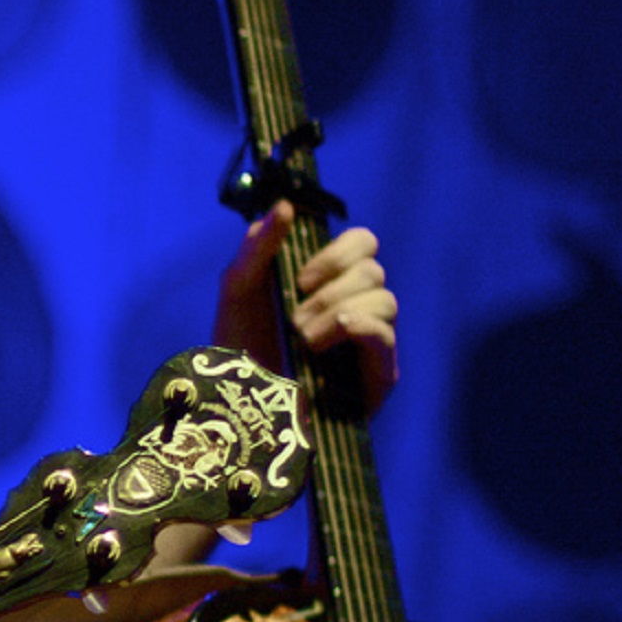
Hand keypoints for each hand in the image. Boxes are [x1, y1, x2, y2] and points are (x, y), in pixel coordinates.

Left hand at [215, 202, 398, 413]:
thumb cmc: (238, 355)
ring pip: (384, 299)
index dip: (338, 251)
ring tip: (301, 340)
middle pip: (373, 269)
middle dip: (329, 288)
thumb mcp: (237, 295)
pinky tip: (320, 344)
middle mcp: (356, 310)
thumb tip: (286, 206)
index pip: (363, 245)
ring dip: (334, 312)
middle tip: (294, 316)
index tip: (300, 276)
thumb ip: (257, 248)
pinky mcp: (378, 377)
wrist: (236, 415)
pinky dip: (353, 327)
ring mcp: (371, 344)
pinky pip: (384, 334)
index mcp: (331, 286)